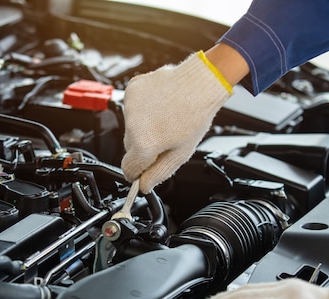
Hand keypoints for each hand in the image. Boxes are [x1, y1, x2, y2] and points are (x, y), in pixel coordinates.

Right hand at [121, 51, 231, 193]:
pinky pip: (132, 109)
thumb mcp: (180, 154)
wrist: (199, 82)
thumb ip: (159, 173)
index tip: (143, 172)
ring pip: (131, 127)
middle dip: (144, 147)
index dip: (138, 173)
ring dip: (143, 127)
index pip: (129, 169)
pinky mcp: (131, 91)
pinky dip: (142, 110)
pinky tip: (159, 106)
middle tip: (165, 139)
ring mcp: (130, 107)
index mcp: (144, 145)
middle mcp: (132, 126)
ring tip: (165, 119)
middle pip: (130, 148)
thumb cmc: (195, 115)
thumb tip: (143, 186)